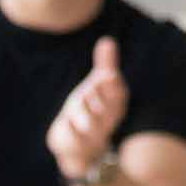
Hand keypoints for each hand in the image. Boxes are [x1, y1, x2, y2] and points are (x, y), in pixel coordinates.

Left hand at [47, 37, 127, 177]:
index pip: (118, 95)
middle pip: (107, 109)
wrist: (81, 146)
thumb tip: (107, 40)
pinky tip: (68, 122)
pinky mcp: (76, 144)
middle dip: (100, 95)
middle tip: (95, 82)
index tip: (107, 74)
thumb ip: (105, 65)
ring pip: (92, 124)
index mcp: (113, 106)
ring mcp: (93, 135)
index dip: (113, 85)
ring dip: (87, 112)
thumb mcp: (97, 86)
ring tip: (82, 100)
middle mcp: (106, 121)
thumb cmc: (92, 109)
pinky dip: (72, 131)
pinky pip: (76, 140)